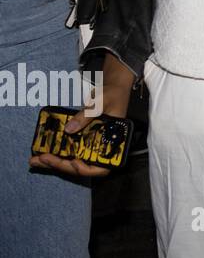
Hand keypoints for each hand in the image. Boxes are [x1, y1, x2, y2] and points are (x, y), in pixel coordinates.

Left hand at [28, 54, 134, 178]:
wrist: (112, 88)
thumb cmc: (113, 95)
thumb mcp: (102, 103)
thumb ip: (87, 115)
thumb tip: (68, 129)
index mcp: (113, 144)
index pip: (101, 167)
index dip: (86, 169)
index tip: (72, 162)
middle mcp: (101, 149)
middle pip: (81, 166)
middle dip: (60, 165)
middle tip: (43, 158)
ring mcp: (90, 145)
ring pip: (71, 161)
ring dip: (53, 162)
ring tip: (35, 160)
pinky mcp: (81, 140)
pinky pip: (68, 150)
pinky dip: (55, 152)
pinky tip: (40, 151)